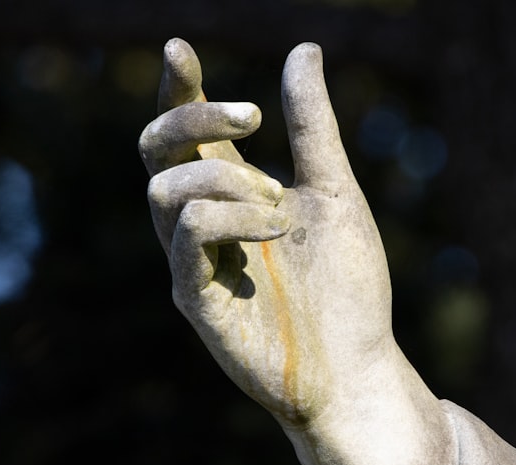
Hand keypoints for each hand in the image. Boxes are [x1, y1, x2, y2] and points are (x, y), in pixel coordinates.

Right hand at [139, 40, 456, 464]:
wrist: (359, 365)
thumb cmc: (348, 287)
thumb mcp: (336, 193)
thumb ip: (314, 129)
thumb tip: (303, 51)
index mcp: (232, 196)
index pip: (186, 134)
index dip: (177, 91)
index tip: (179, 49)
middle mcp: (203, 225)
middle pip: (156, 151)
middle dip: (192, 117)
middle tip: (252, 117)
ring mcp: (193, 264)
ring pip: (166, 190)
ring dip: (226, 179)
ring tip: (283, 206)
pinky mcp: (197, 301)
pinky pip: (186, 237)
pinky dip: (232, 218)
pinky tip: (280, 229)